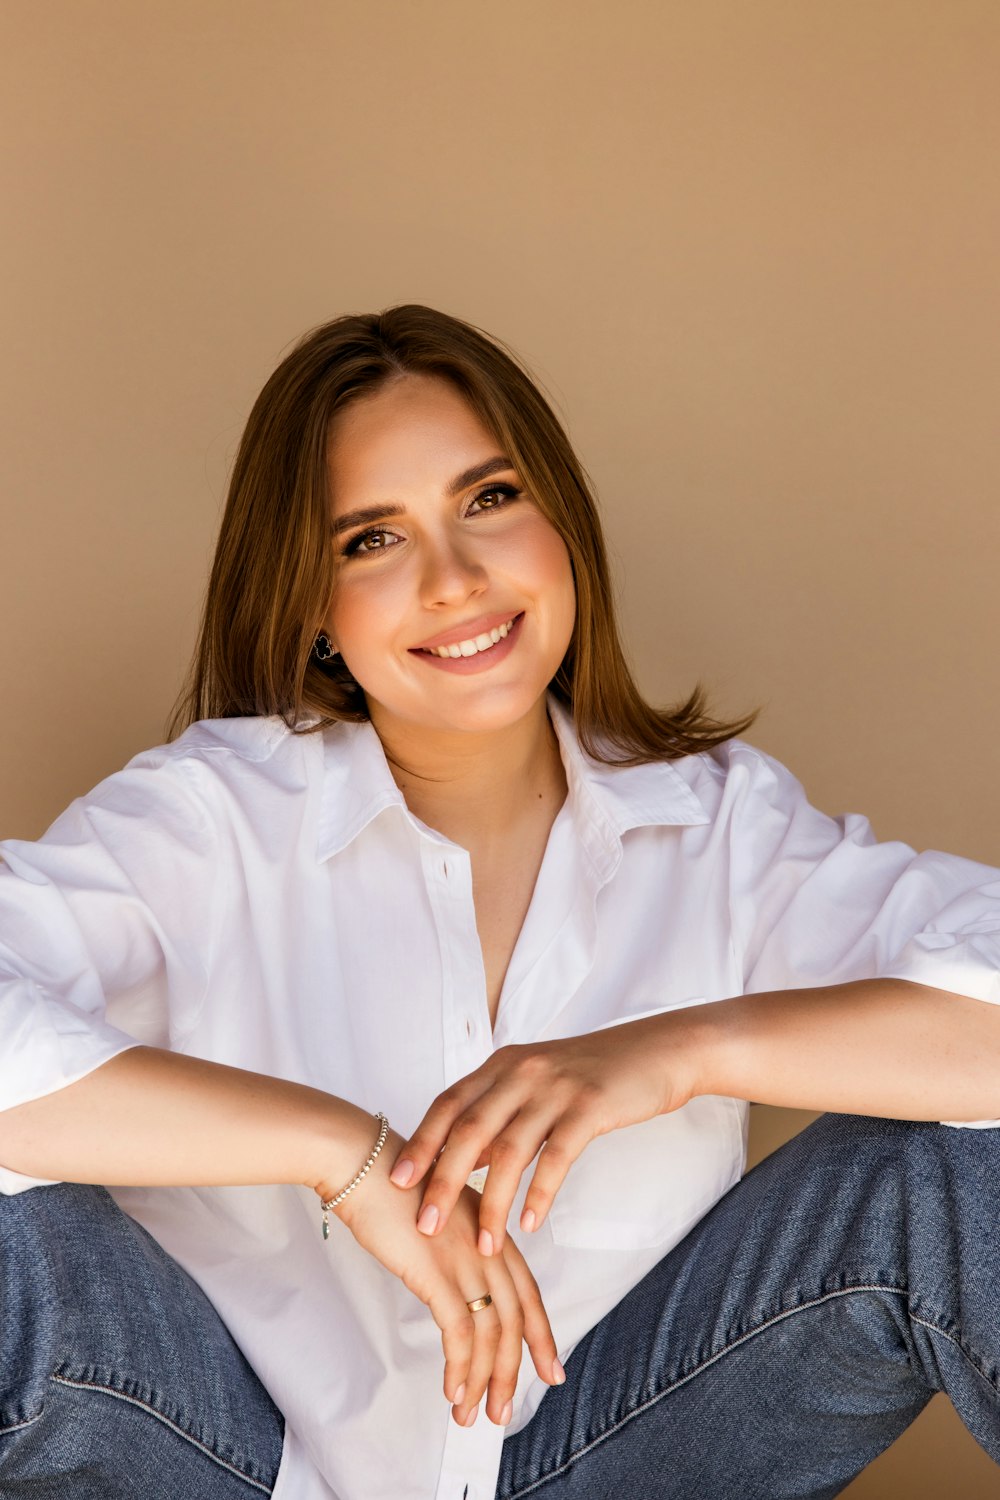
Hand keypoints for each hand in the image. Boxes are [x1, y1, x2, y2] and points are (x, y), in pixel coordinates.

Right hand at [324, 1127, 562, 1426]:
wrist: (363, 1161)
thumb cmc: (391, 1186)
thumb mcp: (439, 1212)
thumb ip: (457, 1243)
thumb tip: (455, 1282)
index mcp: (491, 1230)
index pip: (527, 1292)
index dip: (540, 1335)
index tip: (549, 1369)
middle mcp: (487, 1245)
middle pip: (514, 1319)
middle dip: (513, 1371)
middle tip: (505, 1411)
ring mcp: (465, 1257)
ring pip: (491, 1333)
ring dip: (483, 1381)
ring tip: (472, 1415)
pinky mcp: (436, 1271)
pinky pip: (459, 1332)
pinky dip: (459, 1368)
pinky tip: (452, 1391)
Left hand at [389, 1012, 697, 1253]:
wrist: (657, 1051)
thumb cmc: (594, 1073)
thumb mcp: (537, 1083)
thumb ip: (500, 1114)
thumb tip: (462, 1160)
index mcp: (503, 1065)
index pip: (448, 1104)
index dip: (421, 1143)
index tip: (397, 1182)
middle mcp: (522, 1071)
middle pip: (469, 1130)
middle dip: (442, 1180)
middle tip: (426, 1224)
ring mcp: (555, 1088)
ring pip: (509, 1150)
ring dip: (492, 1202)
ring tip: (485, 1244)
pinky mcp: (590, 1106)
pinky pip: (557, 1156)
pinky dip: (539, 1193)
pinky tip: (531, 1223)